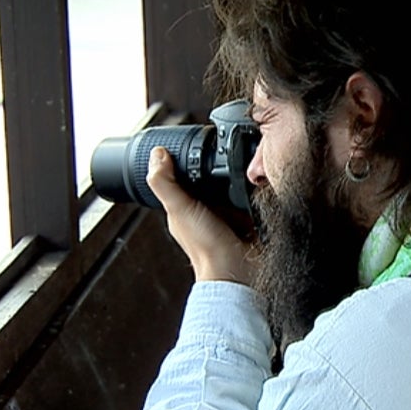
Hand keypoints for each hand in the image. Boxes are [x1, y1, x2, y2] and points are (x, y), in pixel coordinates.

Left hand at [146, 146, 256, 283]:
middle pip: (210, 174)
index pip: (184, 173)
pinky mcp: (248, 213)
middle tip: (220, 152)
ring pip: (232, 180)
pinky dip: (253, 186)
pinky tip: (253, 182)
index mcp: (186, 204)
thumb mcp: (180, 209)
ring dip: (237, 173)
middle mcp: (206, 205)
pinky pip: (251, 192)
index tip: (189, 140)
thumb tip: (156, 155)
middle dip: (217, 162)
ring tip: (239, 167)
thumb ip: (166, 184)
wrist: (236, 269)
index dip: (185, 157)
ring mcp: (228, 209)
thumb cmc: (205, 248)